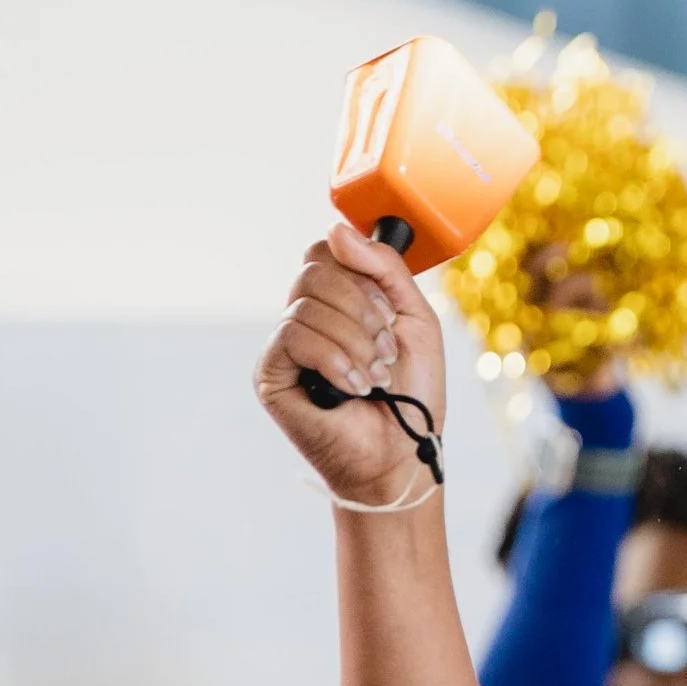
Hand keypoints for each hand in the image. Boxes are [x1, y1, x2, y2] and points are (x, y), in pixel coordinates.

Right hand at [254, 216, 448, 509]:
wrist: (402, 455)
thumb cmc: (413, 394)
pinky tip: (353, 387)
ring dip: (355, 341)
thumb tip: (336, 230)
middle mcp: (305, 316)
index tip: (387, 313)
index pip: (326, 251)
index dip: (360, 273)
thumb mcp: (415, 318)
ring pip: (307, 304)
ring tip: (375, 377)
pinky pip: (292, 335)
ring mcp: (285, 344)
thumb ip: (384, 268)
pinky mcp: (271, 372)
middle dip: (362, 309)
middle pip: (316, 269)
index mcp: (336, 300)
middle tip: (386, 351)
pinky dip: (333, 359)